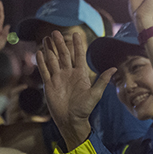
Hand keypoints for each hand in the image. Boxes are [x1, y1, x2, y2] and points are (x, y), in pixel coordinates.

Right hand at [36, 31, 114, 149]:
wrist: (71, 121)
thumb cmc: (84, 109)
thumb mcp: (95, 94)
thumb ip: (103, 81)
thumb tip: (113, 68)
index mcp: (80, 74)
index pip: (78, 55)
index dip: (77, 45)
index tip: (75, 33)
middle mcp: (68, 74)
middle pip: (63, 55)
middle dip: (59, 43)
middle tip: (55, 32)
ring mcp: (58, 78)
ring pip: (53, 60)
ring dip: (49, 49)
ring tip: (46, 38)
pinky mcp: (49, 85)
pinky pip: (45, 70)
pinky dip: (42, 62)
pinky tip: (39, 52)